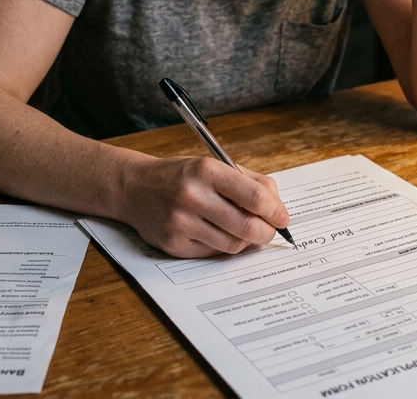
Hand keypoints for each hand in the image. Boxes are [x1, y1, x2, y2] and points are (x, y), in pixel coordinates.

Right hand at [120, 156, 289, 257]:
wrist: (134, 187)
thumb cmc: (180, 176)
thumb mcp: (212, 165)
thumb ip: (248, 182)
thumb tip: (277, 207)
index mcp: (206, 171)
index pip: (254, 196)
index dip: (276, 211)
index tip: (283, 218)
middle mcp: (192, 196)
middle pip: (247, 226)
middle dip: (266, 232)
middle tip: (270, 231)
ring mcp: (181, 222)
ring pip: (233, 244)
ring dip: (246, 241)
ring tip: (243, 231)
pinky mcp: (174, 244)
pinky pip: (213, 252)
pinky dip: (223, 246)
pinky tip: (219, 233)